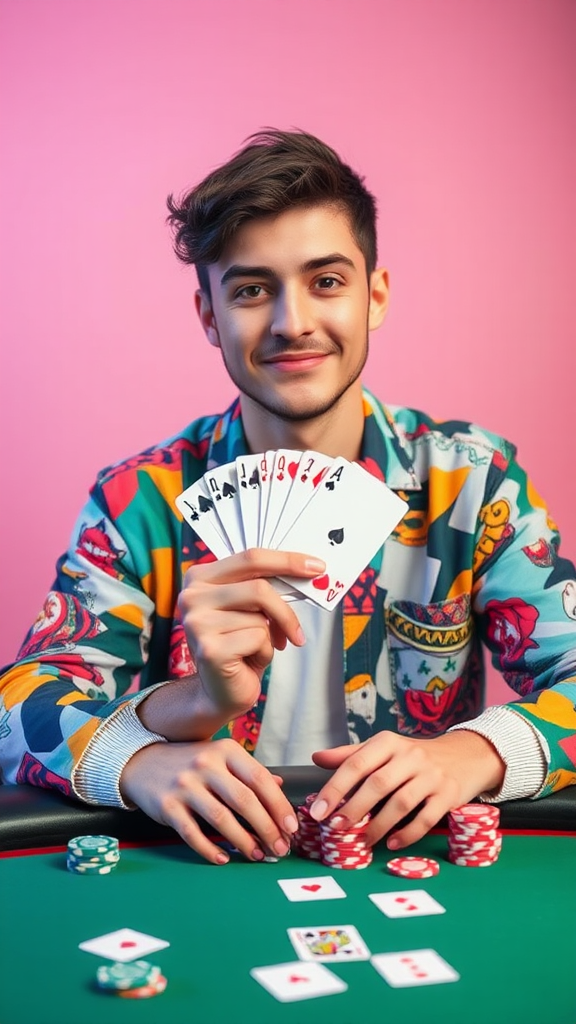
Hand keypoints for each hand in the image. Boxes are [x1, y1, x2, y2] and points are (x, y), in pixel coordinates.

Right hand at [120, 738, 298, 864]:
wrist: (142, 762)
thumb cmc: (189, 762)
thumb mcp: (220, 757)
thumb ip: (248, 772)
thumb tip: (280, 788)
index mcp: (225, 750)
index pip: (259, 779)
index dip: (279, 805)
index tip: (292, 827)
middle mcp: (205, 764)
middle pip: (244, 800)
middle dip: (267, 828)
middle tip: (280, 848)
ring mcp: (185, 785)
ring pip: (221, 818)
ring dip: (243, 841)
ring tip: (257, 855)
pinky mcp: (167, 806)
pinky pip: (192, 833)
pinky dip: (210, 849)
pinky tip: (224, 858)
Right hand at [178, 549, 324, 720]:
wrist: (219, 691)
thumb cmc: (238, 645)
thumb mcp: (249, 609)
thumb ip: (264, 587)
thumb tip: (309, 571)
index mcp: (200, 577)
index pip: (250, 557)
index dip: (287, 560)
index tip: (317, 566)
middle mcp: (192, 596)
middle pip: (259, 588)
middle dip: (286, 610)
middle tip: (299, 630)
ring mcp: (197, 622)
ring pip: (260, 617)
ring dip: (270, 637)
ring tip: (256, 649)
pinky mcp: (210, 649)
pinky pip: (258, 639)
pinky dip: (264, 652)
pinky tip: (248, 661)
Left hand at [310, 731, 505, 848]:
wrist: (465, 755)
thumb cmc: (414, 756)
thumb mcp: (384, 749)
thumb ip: (351, 755)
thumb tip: (316, 758)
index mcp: (388, 742)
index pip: (356, 763)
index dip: (334, 788)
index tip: (318, 811)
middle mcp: (410, 756)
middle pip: (377, 784)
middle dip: (353, 808)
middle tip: (336, 828)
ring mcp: (432, 775)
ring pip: (401, 802)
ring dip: (378, 826)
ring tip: (362, 841)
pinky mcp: (449, 795)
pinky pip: (426, 818)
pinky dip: (408, 834)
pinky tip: (392, 844)